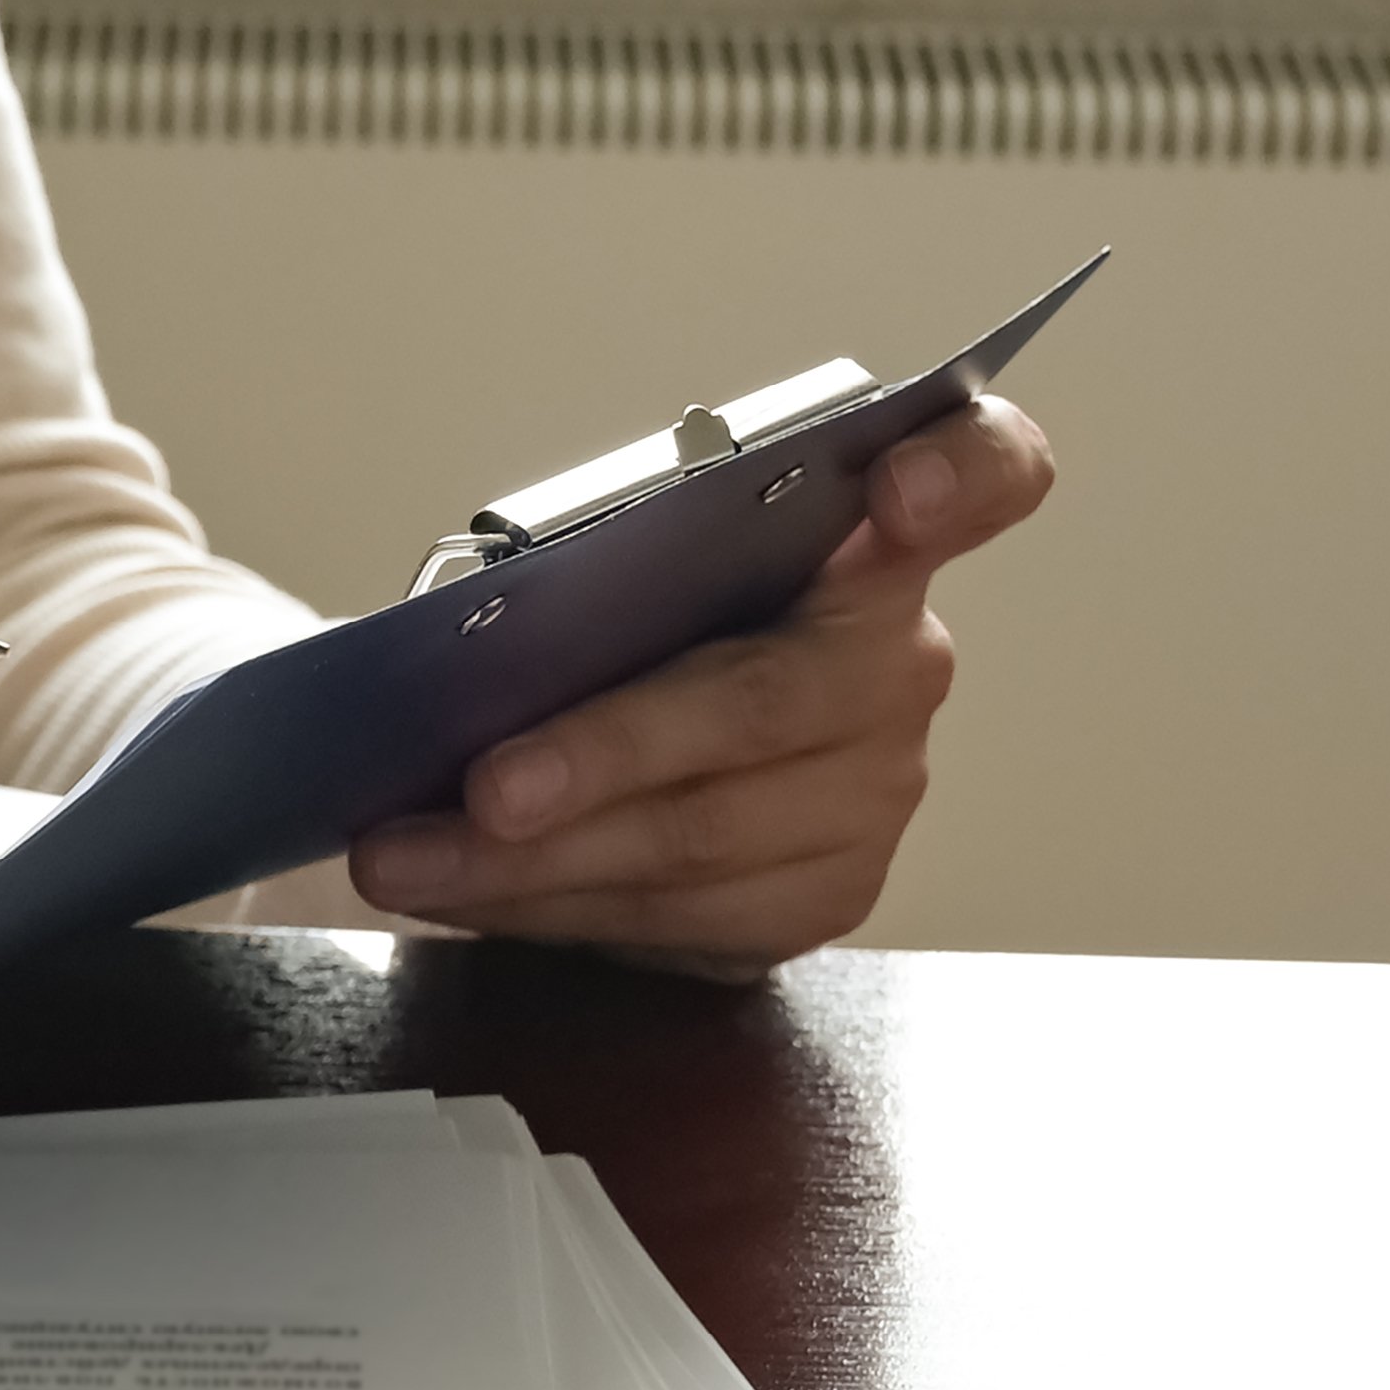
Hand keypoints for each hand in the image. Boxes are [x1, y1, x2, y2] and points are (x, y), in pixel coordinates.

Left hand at [343, 395, 1056, 972]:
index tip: (900, 490)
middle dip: (609, 751)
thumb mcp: (620, 565)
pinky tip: (464, 891)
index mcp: (871, 538)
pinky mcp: (826, 894)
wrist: (649, 747)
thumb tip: (468, 633)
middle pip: (770, 700)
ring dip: (534, 857)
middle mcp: (898, 663)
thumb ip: (602, 566)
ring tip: (404, 856)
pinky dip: (552, 906)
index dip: (959, 476)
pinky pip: (678, 915)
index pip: (986, 474)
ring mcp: (875, 789)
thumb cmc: (637, 622)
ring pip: (701, 835)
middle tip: (486, 787)